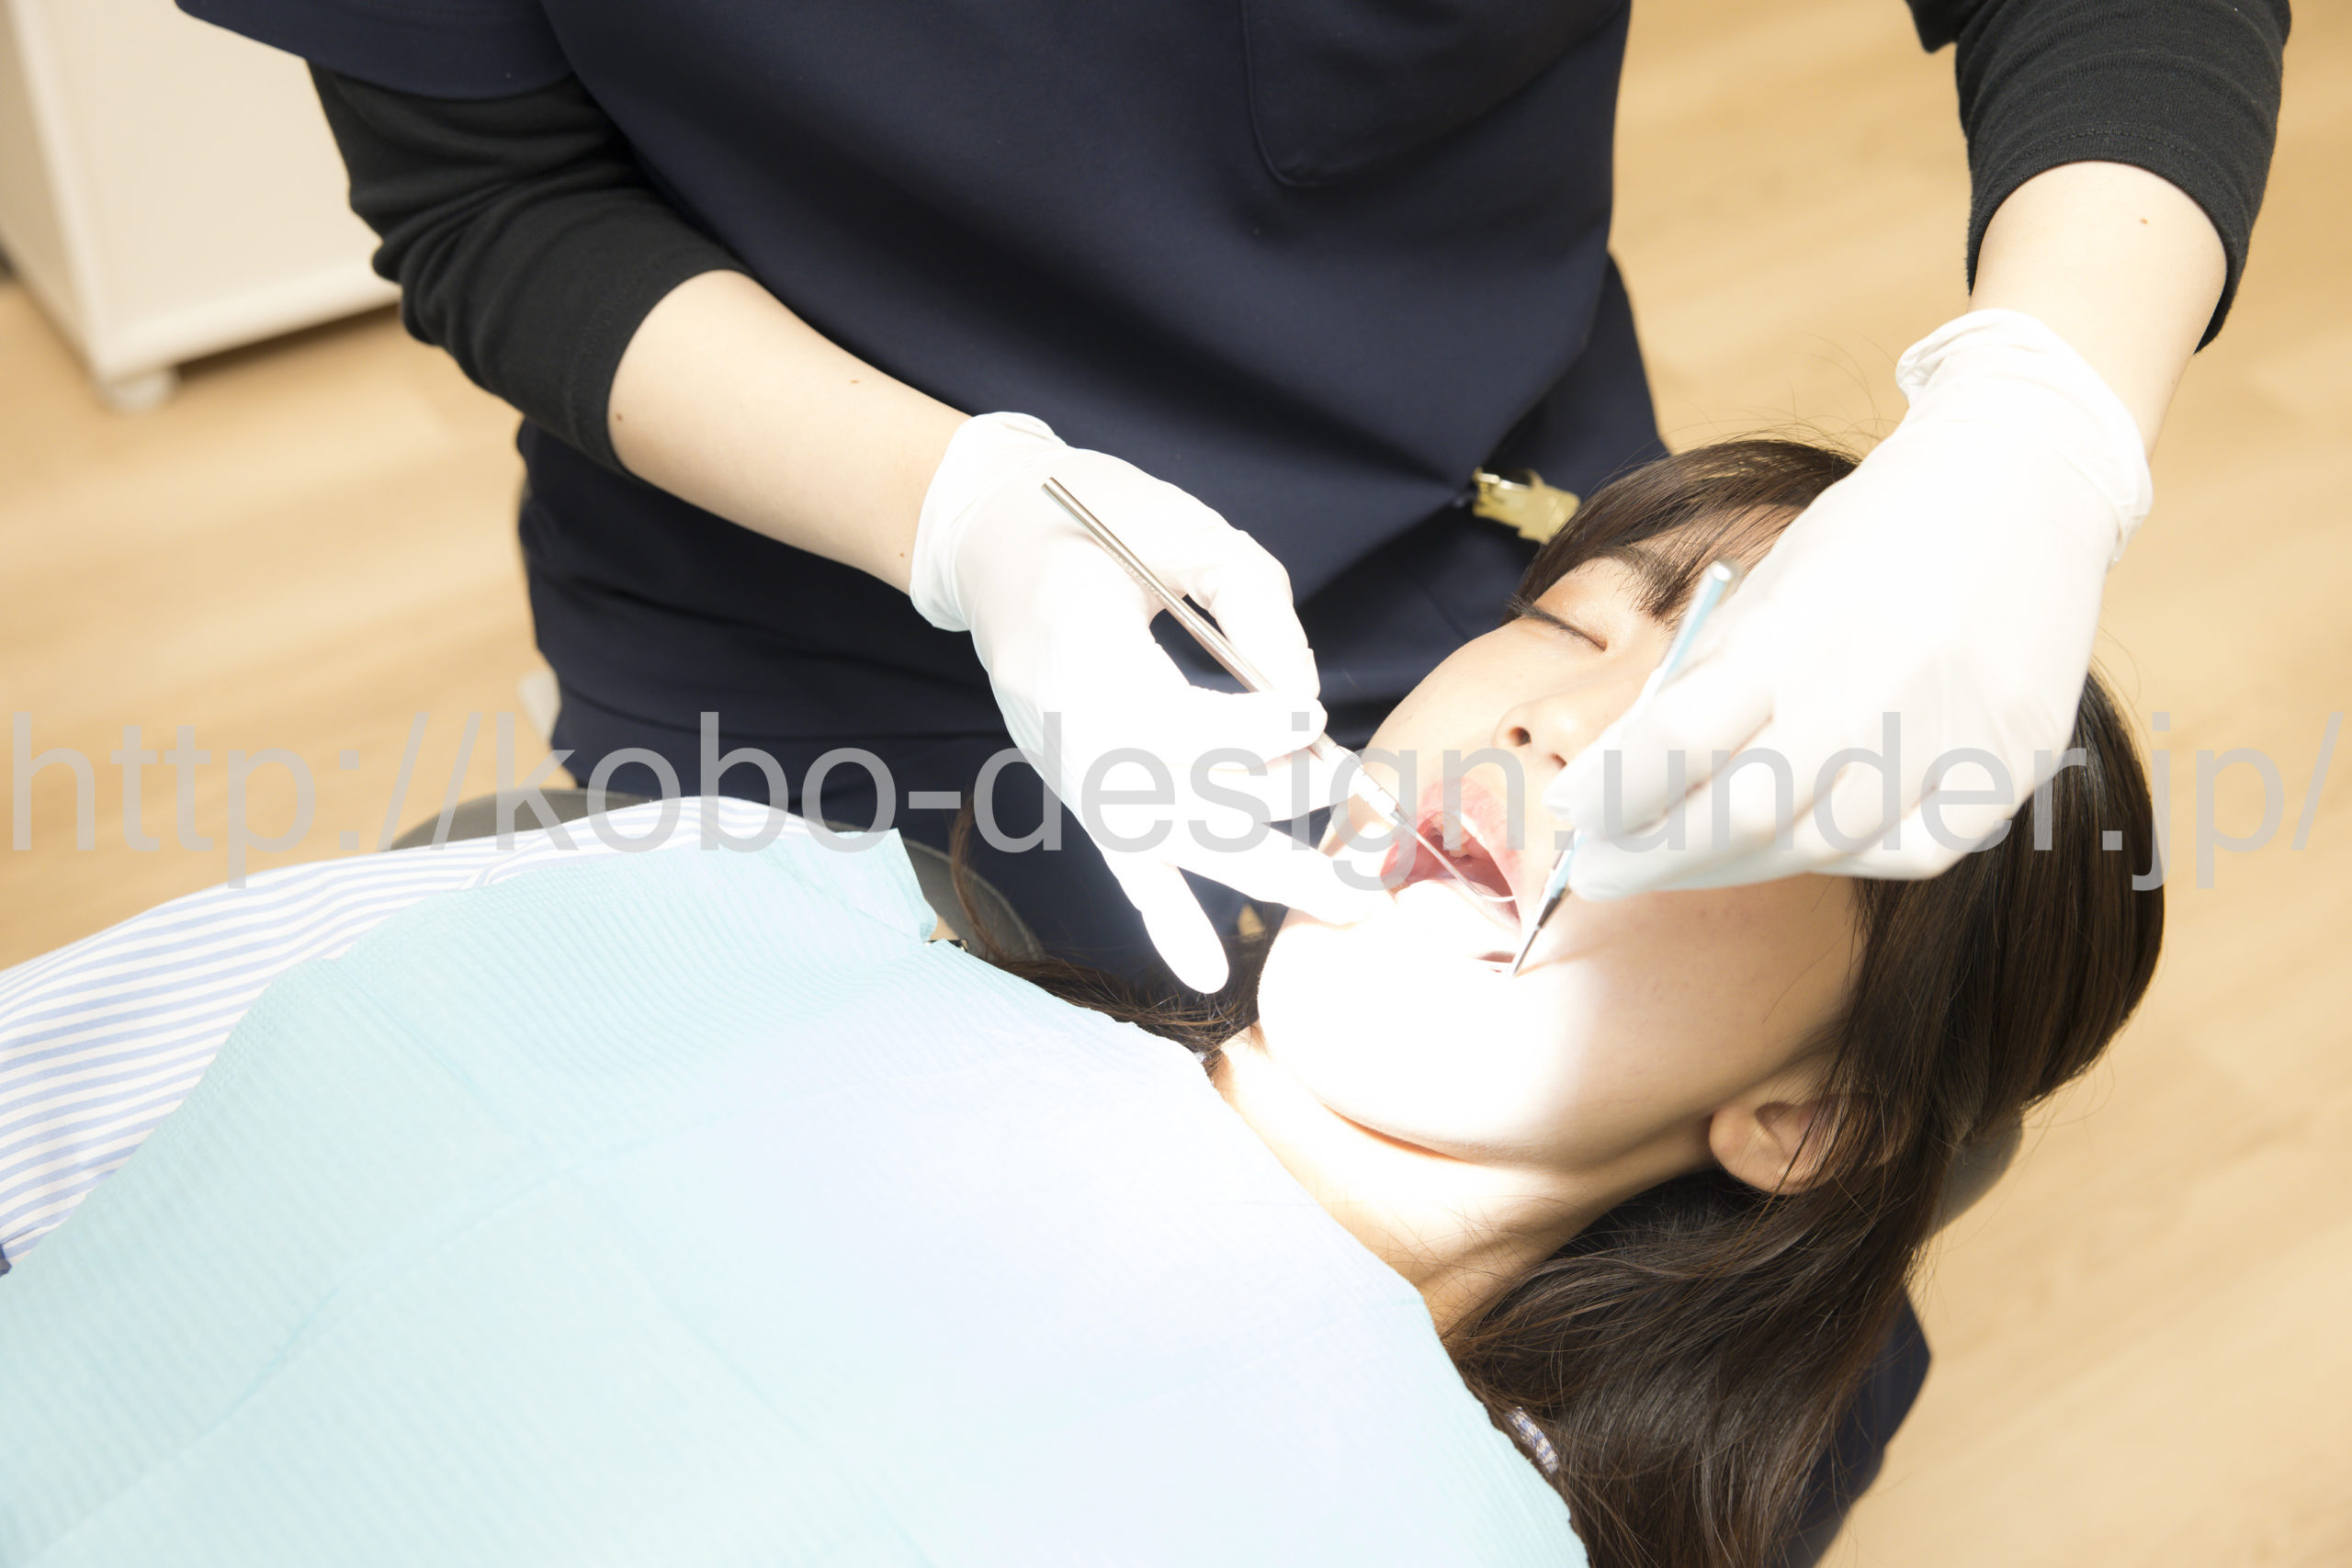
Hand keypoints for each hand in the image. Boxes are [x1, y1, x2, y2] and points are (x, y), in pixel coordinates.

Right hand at [911, 413, 1380, 987]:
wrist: (990, 535)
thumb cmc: (1095, 515)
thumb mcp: (1186, 527)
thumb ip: (1257, 609)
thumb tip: (1309, 705)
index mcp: (1077, 644)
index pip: (1172, 726)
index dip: (1254, 736)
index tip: (1312, 722)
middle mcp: (1063, 722)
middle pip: (1178, 803)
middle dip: (1281, 824)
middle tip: (1362, 831)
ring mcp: (1065, 762)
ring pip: (1168, 840)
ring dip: (1262, 869)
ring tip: (1350, 895)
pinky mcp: (1073, 782)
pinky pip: (1120, 862)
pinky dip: (1162, 921)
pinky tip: (1206, 972)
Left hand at [1548, 309, 2152, 895]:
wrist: (2025, 479)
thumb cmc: (1870, 538)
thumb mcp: (1764, 589)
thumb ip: (1692, 689)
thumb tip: (1605, 786)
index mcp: (1797, 623)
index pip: (1680, 742)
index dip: (1617, 797)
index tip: (1575, 820)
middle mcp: (1880, 680)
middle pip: (1745, 815)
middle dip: (1658, 855)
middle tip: (1606, 869)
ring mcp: (1957, 728)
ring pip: (1821, 846)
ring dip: (1737, 862)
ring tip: (1691, 853)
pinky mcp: (2014, 760)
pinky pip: (1909, 852)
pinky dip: (1841, 854)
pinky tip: (1803, 838)